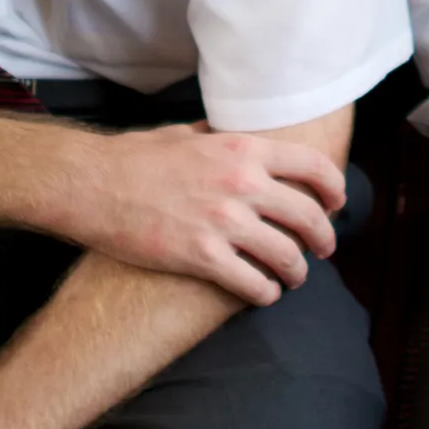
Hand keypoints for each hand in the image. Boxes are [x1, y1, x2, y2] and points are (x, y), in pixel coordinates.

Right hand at [63, 125, 342, 306]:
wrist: (91, 184)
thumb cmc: (134, 157)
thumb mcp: (187, 135)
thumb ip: (221, 140)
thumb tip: (237, 139)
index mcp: (241, 149)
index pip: (311, 166)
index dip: (333, 188)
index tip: (336, 204)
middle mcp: (241, 184)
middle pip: (308, 216)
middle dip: (323, 237)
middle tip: (324, 248)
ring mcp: (223, 222)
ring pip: (287, 255)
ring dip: (298, 271)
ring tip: (294, 278)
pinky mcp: (201, 257)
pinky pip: (252, 283)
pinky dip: (266, 293)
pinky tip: (265, 294)